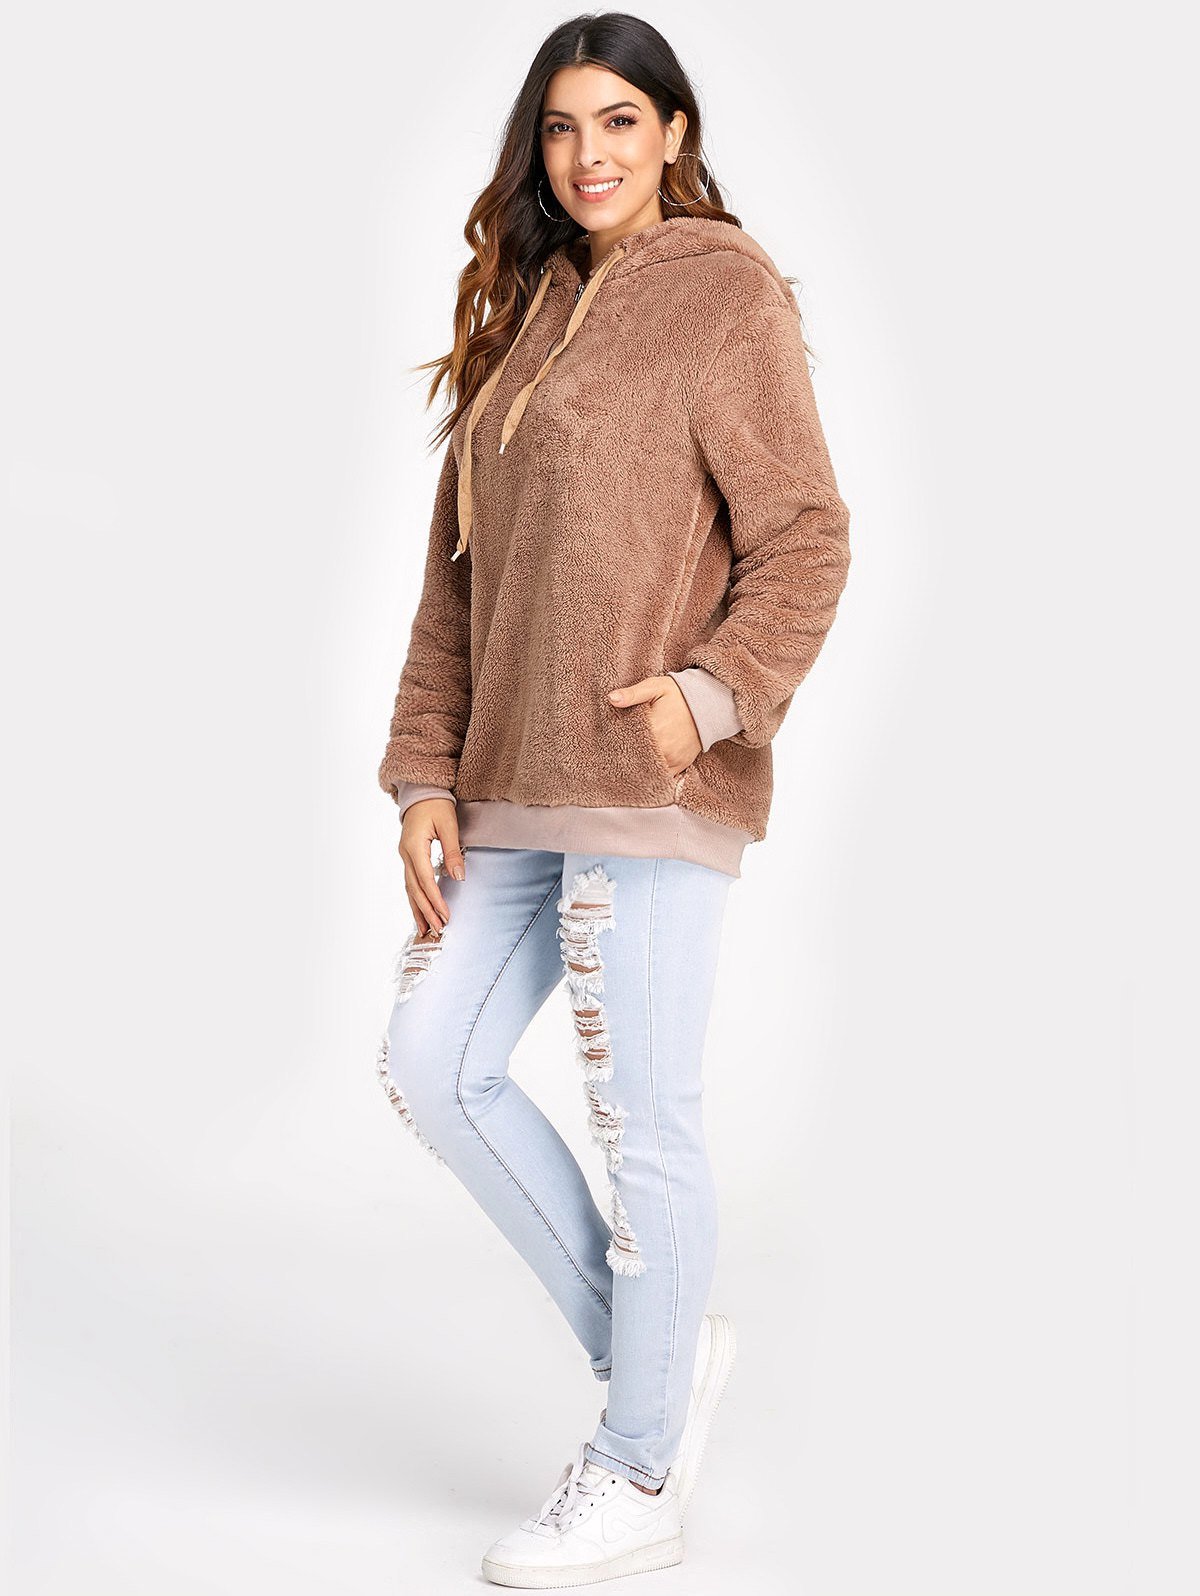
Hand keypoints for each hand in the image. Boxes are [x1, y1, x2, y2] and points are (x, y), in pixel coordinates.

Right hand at [399, 798, 464, 934]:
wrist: (421, 792)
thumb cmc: (436, 805)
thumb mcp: (449, 825)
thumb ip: (453, 851)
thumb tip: (458, 876)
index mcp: (415, 846)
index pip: (425, 880)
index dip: (435, 900)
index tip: (445, 915)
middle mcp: (405, 854)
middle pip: (415, 889)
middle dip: (426, 911)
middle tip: (438, 929)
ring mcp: (404, 856)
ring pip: (410, 889)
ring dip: (418, 909)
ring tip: (426, 929)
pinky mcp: (408, 857)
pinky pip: (410, 882)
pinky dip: (415, 899)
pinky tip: (420, 912)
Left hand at [607, 675, 701, 776]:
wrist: (708, 703)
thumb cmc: (678, 694)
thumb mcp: (654, 687)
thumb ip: (633, 694)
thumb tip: (611, 698)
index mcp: (654, 728)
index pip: (627, 742)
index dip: (615, 744)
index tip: (609, 743)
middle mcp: (664, 748)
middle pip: (636, 760)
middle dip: (626, 758)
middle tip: (615, 755)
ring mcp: (673, 758)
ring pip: (649, 771)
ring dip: (639, 767)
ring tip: (628, 762)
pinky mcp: (681, 764)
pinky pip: (663, 776)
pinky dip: (653, 773)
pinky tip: (645, 767)